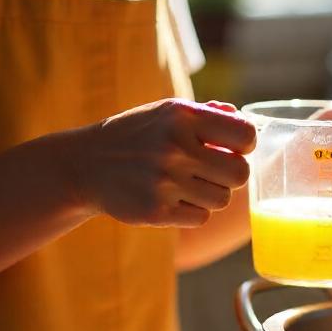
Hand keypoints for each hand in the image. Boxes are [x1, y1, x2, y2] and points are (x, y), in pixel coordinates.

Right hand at [72, 99, 255, 227]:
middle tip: (211, 171)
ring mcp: (164, 182)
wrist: (85, 164)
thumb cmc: (137, 135)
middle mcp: (174, 147)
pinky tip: (171, 199)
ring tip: (186, 184)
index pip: (246, 136)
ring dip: (210, 194)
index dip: (244, 146)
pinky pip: (200, 217)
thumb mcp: (167, 113)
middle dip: (230, 175)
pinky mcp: (155, 211)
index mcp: (182, 116)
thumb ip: (209, 115)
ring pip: (222, 200)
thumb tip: (246, 123)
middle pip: (240, 174)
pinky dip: (191, 211)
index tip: (232, 149)